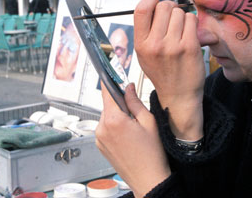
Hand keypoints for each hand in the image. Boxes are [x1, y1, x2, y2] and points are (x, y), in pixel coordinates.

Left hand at [96, 83, 170, 197]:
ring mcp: (99, 138)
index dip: (110, 80)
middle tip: (136, 114)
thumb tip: (128, 87)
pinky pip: (106, 128)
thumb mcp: (148, 122)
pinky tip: (128, 138)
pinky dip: (115, 128)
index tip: (110, 71)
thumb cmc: (152, 154)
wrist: (148, 179)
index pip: (107, 92)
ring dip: (118, 117)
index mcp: (114, 120)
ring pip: (107, 117)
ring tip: (134, 131)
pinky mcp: (100, 146)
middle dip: (120, 104)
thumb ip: (135, 101)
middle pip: (108, 105)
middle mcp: (102, 128)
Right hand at [134, 0, 204, 139]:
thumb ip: (146, 30)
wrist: (178, 95)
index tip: (155, 1)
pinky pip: (192, 20)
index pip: (141, 10)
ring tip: (180, 30)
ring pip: (179, 12)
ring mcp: (173, 45)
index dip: (150, 0)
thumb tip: (155, 4)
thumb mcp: (144, 54)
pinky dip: (192, 23)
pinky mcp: (190, 47)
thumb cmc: (162, 72)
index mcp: (141, 44)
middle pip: (164, 7)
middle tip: (171, 18)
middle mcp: (155, 44)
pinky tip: (189, 33)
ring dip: (182, 17)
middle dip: (169, 8)